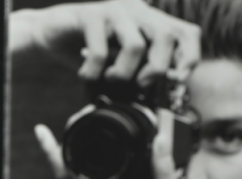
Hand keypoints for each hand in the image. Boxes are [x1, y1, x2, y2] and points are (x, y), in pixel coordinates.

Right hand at [11, 0, 200, 85]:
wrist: (52, 33)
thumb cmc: (88, 53)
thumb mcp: (118, 66)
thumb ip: (136, 76)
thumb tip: (155, 103)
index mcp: (150, 23)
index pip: (186, 34)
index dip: (189, 58)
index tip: (177, 82)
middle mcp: (138, 12)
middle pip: (166, 38)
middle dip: (156, 70)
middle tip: (140, 86)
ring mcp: (115, 11)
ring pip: (136, 46)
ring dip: (122, 74)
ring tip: (109, 80)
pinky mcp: (90, 16)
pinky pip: (100, 51)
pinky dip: (93, 73)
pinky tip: (85, 76)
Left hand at [34, 110, 183, 178]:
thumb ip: (163, 168)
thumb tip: (161, 138)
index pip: (67, 167)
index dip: (50, 146)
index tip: (41, 130)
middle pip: (58, 172)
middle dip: (53, 148)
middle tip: (54, 130)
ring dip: (62, 163)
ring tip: (68, 142)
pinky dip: (71, 178)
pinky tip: (82, 168)